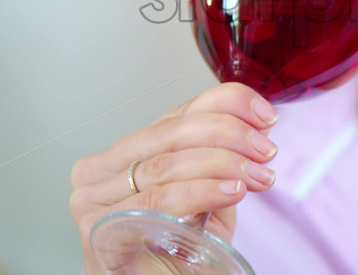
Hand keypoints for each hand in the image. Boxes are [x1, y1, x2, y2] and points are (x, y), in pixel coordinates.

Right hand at [70, 82, 278, 273]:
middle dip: (229, 135)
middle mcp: (102, 169)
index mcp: (126, 153)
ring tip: (257, 174)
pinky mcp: (98, 226)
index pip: (177, 114)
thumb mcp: (207, 196)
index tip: (264, 115)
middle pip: (171, 134)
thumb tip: (259, 124)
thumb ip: (223, 159)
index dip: (225, 104)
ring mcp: (93, 197)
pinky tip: (232, 190)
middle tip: (264, 149)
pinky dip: (201, 192)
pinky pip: (157, 199)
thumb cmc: (174, 253)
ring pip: (166, 165)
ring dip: (222, 164)